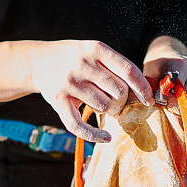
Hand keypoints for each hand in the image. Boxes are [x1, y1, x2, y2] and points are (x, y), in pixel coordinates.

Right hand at [0, 39, 153, 141]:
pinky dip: (95, 136)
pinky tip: (106, 138)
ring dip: (107, 110)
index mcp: (96, 49)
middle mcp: (83, 64)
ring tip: (101, 105)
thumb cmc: (73, 58)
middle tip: (116, 102)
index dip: (142, 88)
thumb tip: (143, 89)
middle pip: (119, 91)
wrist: (36, 61)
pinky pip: (80, 125)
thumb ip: (114, 65)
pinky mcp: (58, 100)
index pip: (128, 70)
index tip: (149, 100)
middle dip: (122, 100)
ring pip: (104, 106)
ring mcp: (69, 83)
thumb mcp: (93, 50)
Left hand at [143, 36, 186, 112]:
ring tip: (175, 111)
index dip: (170, 105)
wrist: (172, 57)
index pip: (178, 93)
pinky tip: (184, 107)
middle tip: (168, 117)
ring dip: (186, 114)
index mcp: (182, 65)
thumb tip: (152, 104)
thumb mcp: (150, 75)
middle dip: (178, 112)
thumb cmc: (158, 69)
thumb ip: (153, 89)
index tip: (163, 111)